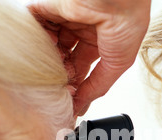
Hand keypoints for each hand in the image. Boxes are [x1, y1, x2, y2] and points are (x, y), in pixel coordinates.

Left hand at [27, 0, 150, 115]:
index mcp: (99, 42)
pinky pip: (36, 24)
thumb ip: (98, 87)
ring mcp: (65, 17)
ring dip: (47, 59)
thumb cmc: (126, 24)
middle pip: (64, 57)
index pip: (81, 67)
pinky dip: (35, 39)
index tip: (69, 99)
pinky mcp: (50, 5)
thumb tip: (82, 106)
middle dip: (60, 73)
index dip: (75, 83)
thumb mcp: (117, 64)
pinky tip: (40, 52)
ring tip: (49, 70)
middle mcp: (82, 30)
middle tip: (57, 87)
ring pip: (49, 43)